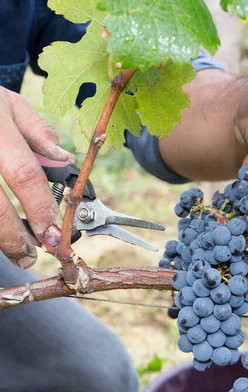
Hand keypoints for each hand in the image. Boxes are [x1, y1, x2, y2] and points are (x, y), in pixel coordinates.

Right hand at [0, 86, 73, 267]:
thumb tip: (65, 161)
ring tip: (16, 250)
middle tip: (31, 255)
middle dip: (15, 237)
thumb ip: (38, 132)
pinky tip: (1, 235)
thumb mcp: (9, 103)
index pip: (24, 173)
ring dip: (0, 239)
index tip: (54, 233)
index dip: (41, 209)